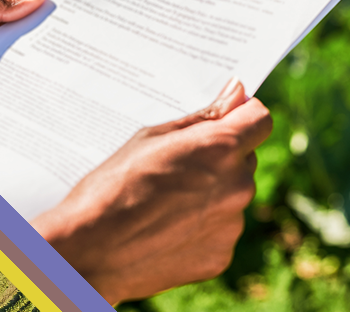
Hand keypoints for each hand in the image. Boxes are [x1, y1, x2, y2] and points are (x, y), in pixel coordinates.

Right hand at [31, 79, 272, 303]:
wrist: (90, 250)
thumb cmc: (111, 187)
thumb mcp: (148, 140)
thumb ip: (201, 119)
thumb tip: (237, 95)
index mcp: (220, 148)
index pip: (259, 120)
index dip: (242, 117)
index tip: (224, 119)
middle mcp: (238, 185)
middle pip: (243, 160)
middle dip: (218, 159)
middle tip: (174, 168)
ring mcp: (232, 224)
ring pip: (230, 197)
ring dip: (208, 195)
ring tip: (162, 204)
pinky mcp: (221, 255)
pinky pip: (218, 231)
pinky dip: (199, 228)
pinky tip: (163, 229)